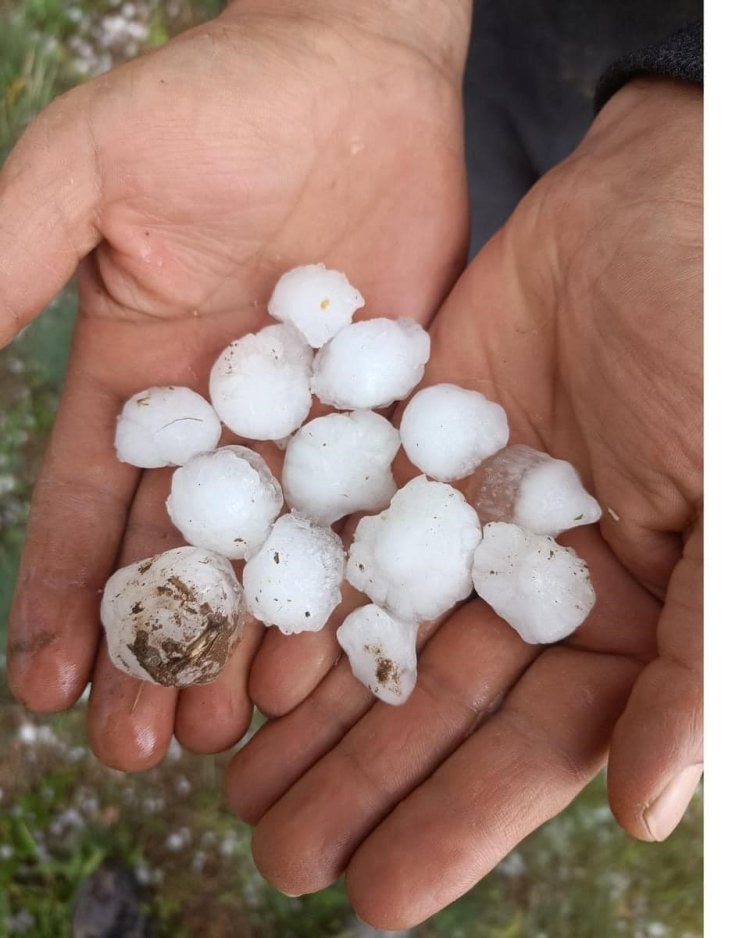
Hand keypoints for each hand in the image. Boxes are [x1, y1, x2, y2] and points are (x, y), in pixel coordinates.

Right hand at [2, 0, 470, 768]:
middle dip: (156, 647)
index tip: (47, 688)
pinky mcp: (392, 412)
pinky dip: (347, 581)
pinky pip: (369, 510)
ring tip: (225, 730)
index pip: (93, 511)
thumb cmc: (214, 103)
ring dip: (245, 641)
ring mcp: (310, 424)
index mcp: (140, 383)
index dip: (68, 598)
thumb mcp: (85, 177)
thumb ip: (5, 266)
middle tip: (144, 748)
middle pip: (183, 555)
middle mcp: (222, 422)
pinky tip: (327, 655)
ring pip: (273, 556)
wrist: (354, 71)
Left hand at [226, 79, 702, 926]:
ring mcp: (463, 515)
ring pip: (376, 630)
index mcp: (627, 615)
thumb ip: (699, 657)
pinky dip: (297, 594)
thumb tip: (652, 807)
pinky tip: (242, 656)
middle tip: (277, 853)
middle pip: (436, 703)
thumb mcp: (729, 509)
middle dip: (360, 780)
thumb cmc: (721, 348)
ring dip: (311, 709)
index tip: (378, 897)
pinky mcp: (408, 448)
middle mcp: (535, 580)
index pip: (535, 746)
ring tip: (236, 780)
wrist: (654, 203)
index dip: (458, 821)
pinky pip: (343, 533)